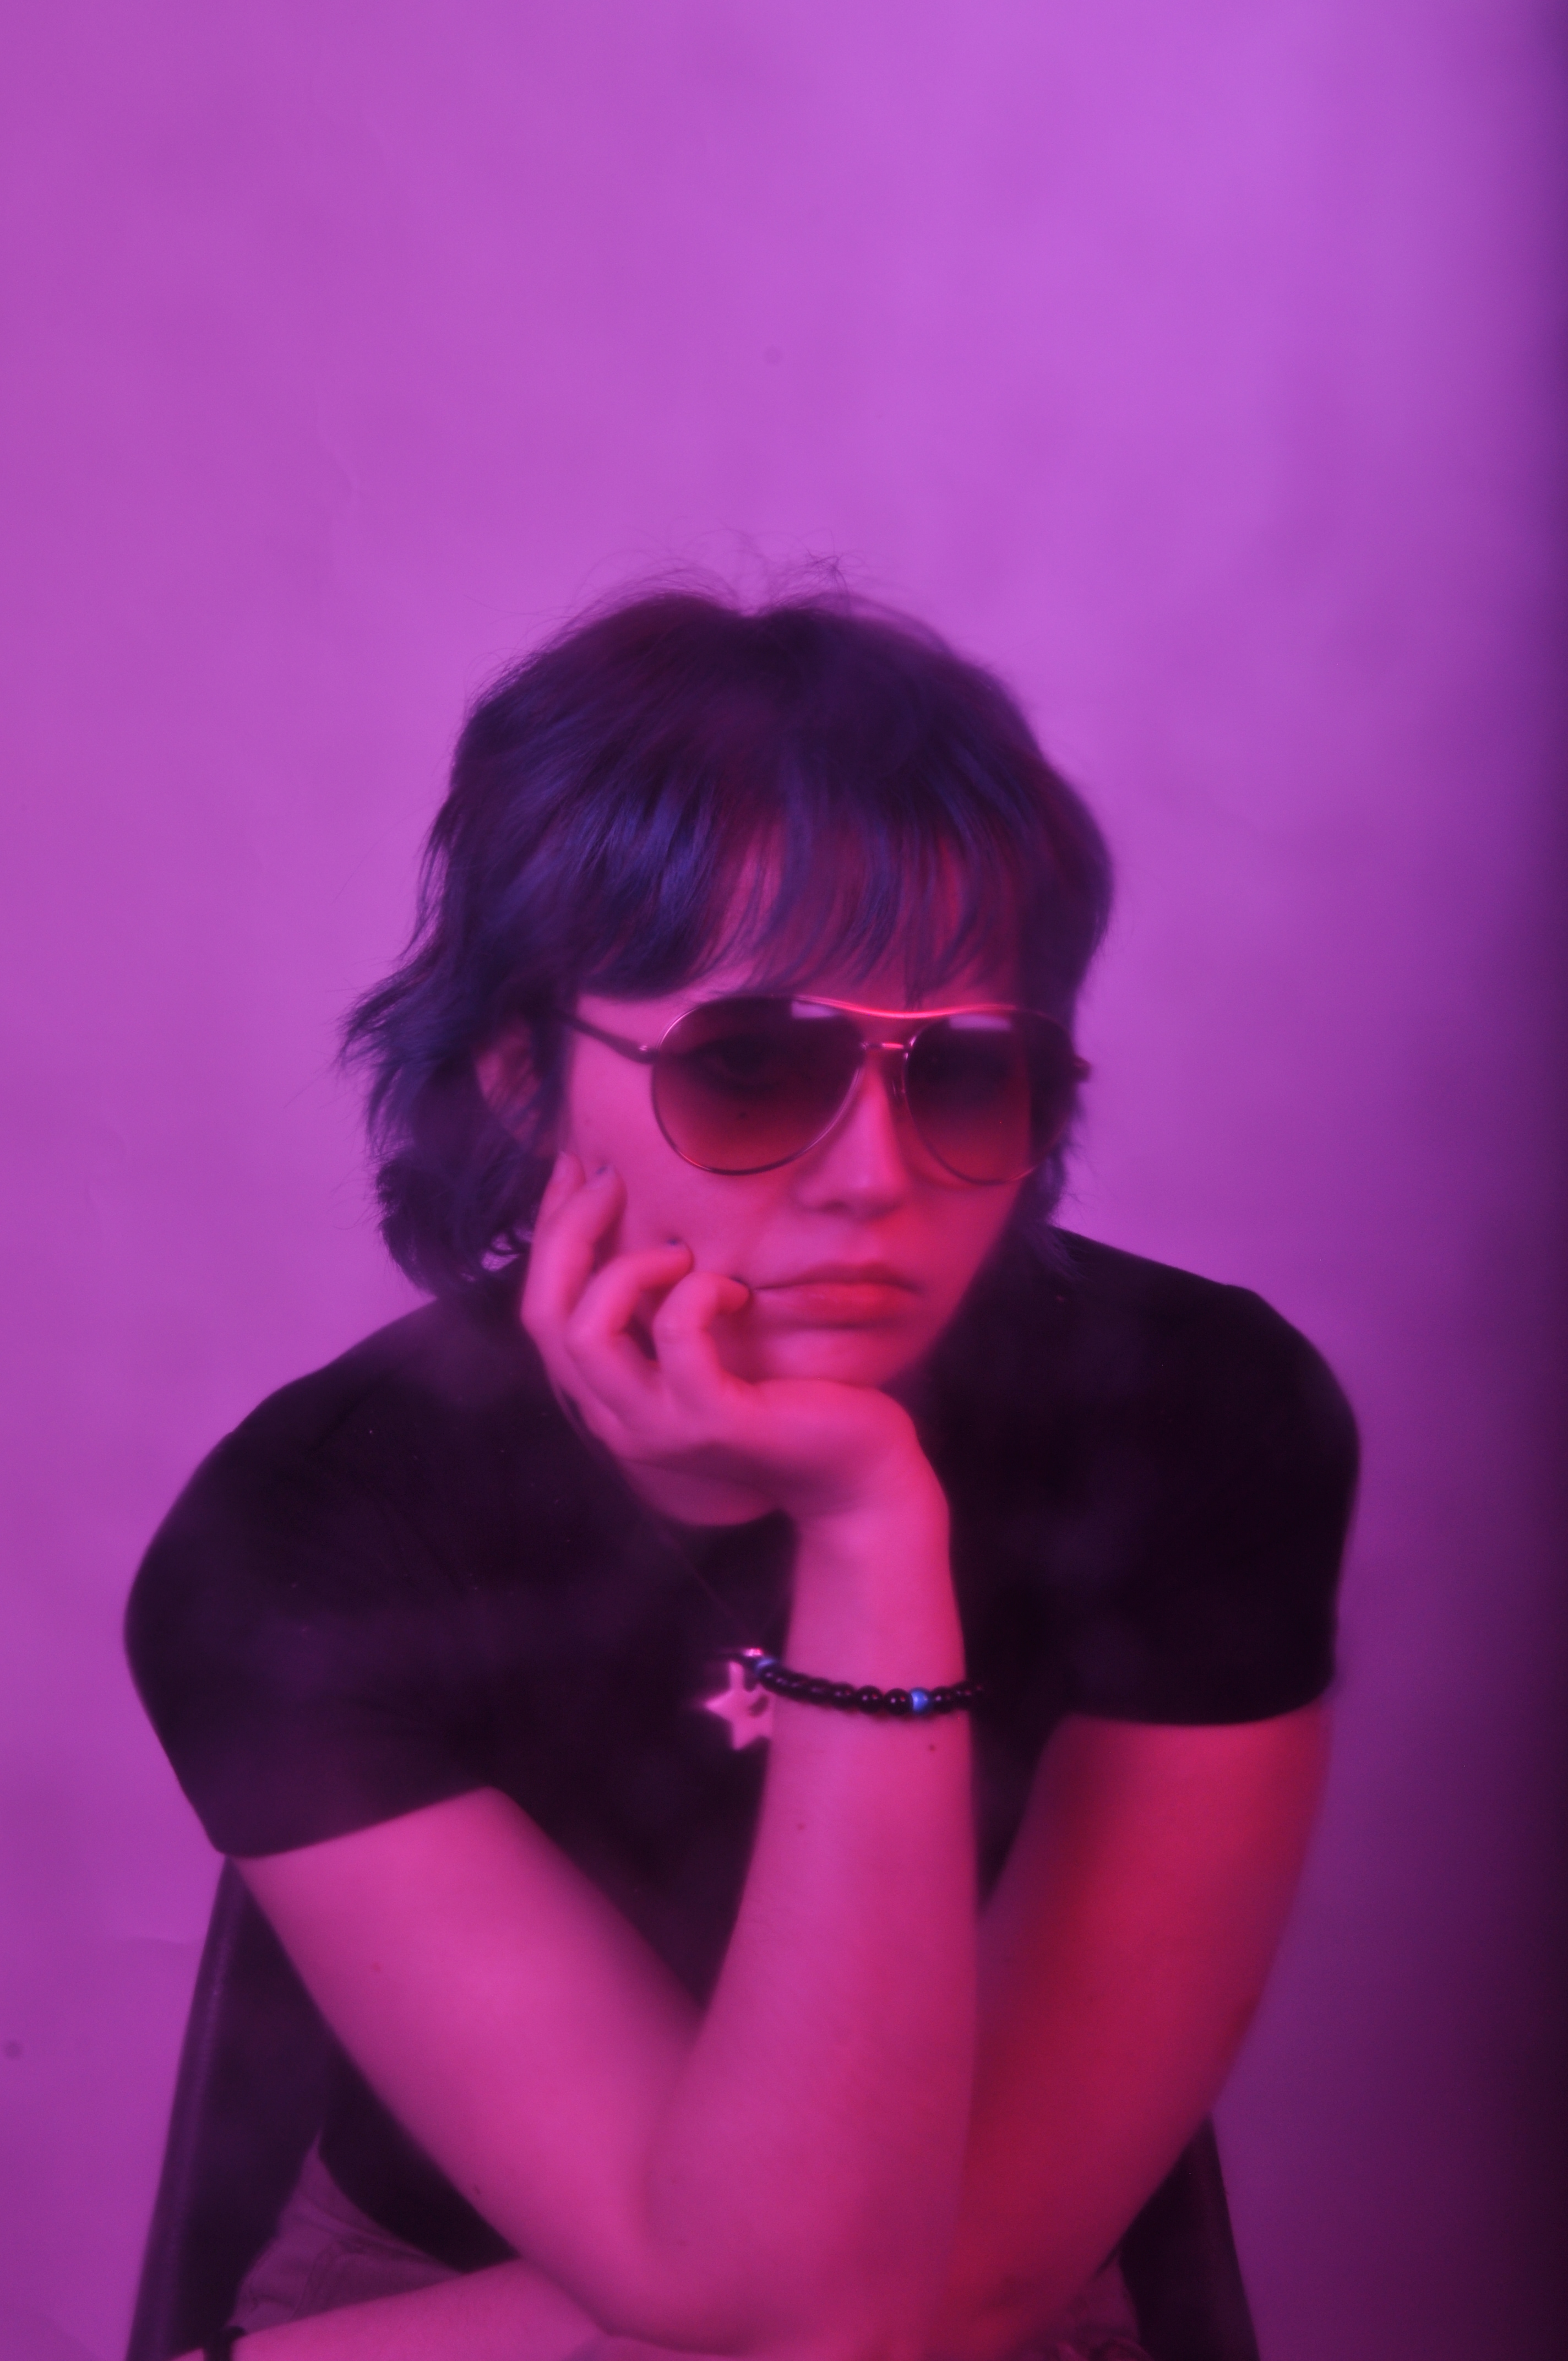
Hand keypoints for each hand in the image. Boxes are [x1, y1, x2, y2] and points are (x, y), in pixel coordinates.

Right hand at [521, 1154, 937, 1528]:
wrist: (850, 1470)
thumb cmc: (781, 1394)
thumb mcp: (702, 1345)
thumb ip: (654, 1307)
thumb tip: (625, 1218)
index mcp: (605, 1396)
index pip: (542, 1310)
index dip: (548, 1231)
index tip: (571, 1166)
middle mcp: (614, 1419)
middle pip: (546, 1316)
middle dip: (568, 1231)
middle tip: (610, 1179)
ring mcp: (658, 1427)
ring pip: (588, 1331)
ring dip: (627, 1268)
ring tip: (682, 1251)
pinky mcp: (711, 1421)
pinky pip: (676, 1335)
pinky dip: (700, 1292)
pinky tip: (736, 1291)